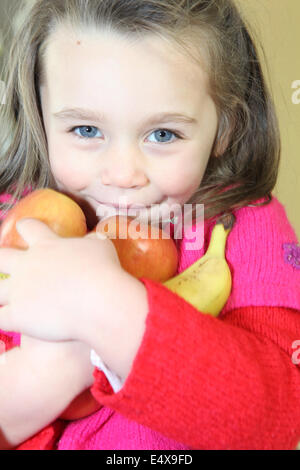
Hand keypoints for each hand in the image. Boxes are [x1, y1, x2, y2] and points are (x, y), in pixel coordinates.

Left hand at [0, 218, 122, 341]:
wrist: (100, 302)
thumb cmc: (104, 271)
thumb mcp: (101, 246)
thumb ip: (90, 241)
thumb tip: (90, 240)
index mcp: (46, 245)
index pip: (28, 227)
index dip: (26, 227)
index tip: (25, 228)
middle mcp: (26, 265)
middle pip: (0, 257)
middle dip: (1, 260)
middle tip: (6, 266)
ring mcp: (18, 290)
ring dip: (0, 293)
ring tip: (7, 299)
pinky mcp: (17, 315)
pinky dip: (2, 320)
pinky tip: (5, 324)